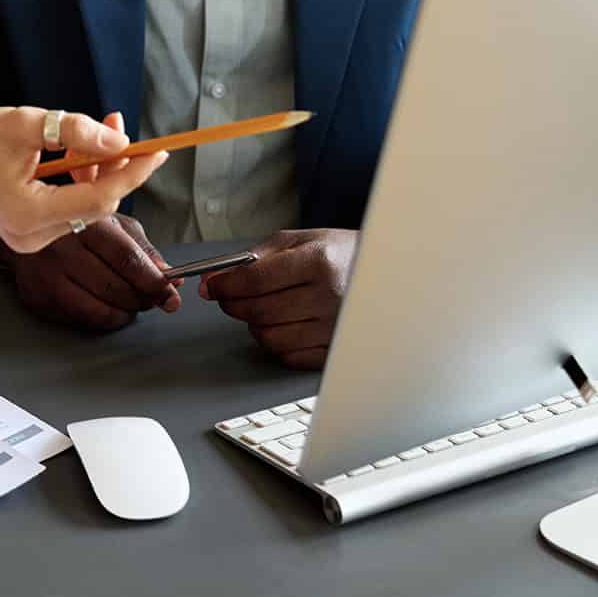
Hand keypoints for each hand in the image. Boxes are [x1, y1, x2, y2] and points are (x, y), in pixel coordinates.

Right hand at [0, 107, 167, 255]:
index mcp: (29, 213)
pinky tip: (76, 152)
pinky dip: (79, 179)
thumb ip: (73, 132)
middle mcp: (33, 236)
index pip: (99, 198)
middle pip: (95, 203)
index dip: (132, 173)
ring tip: (94, 131)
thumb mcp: (24, 124)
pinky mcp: (31, 231)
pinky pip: (69, 206)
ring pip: (85, 205)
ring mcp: (32, 238)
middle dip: (113, 164)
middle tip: (118, 126)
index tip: (157, 152)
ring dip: (96, 168)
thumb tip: (119, 143)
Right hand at [0, 213, 180, 331]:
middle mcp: (61, 249)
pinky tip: (107, 305)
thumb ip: (142, 249)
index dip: (153, 282)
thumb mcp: (112, 223)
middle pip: (116, 288)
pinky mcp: (38, 298)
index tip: (170, 294)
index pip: (126, 260)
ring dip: (125, 311)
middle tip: (153, 298)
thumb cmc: (73, 225)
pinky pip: (82, 319)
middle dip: (143, 299)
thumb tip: (170, 277)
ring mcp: (47, 276)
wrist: (23, 229)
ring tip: (130, 302)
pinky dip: (103, 317)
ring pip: (100, 310)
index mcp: (84, 222)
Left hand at [199, 228, 358, 368]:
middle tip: (230, 296)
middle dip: (234, 303)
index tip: (212, 286)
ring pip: (269, 337)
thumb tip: (215, 279)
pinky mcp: (335, 350)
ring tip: (264, 307)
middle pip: (258, 311)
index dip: (225, 285)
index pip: (255, 280)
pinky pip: (288, 356)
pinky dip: (277, 343)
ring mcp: (334, 327)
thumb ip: (255, 257)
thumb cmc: (340, 254)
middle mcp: (329, 297)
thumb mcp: (300, 240)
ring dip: (255, 324)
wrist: (385, 274)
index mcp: (319, 263)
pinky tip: (284, 324)